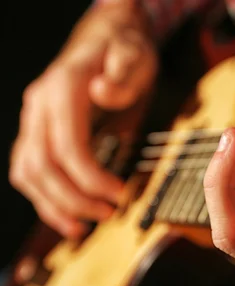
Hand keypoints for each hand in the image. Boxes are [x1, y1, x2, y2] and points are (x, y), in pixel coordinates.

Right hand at [9, 1, 156, 237]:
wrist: (106, 39)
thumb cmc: (124, 51)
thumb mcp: (135, 56)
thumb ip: (123, 76)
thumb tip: (102, 92)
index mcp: (64, 88)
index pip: (67, 145)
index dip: (90, 177)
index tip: (119, 194)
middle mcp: (40, 105)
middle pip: (42, 165)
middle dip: (75, 198)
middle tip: (109, 214)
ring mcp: (34, 119)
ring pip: (27, 172)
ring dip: (54, 205)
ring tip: (84, 227)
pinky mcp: (37, 132)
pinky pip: (29, 171)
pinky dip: (44, 198)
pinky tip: (67, 216)